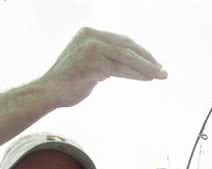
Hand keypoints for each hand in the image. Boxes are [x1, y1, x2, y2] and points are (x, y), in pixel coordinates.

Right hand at [40, 27, 166, 108]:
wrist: (49, 92)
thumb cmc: (69, 81)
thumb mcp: (88, 62)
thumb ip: (104, 57)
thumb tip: (127, 62)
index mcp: (88, 33)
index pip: (121, 40)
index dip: (140, 51)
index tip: (153, 62)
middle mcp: (90, 37)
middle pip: (127, 46)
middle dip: (147, 58)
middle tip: (162, 70)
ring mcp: (91, 50)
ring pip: (126, 57)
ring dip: (146, 67)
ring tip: (160, 75)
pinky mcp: (93, 64)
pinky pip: (120, 69)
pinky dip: (136, 74)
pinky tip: (147, 79)